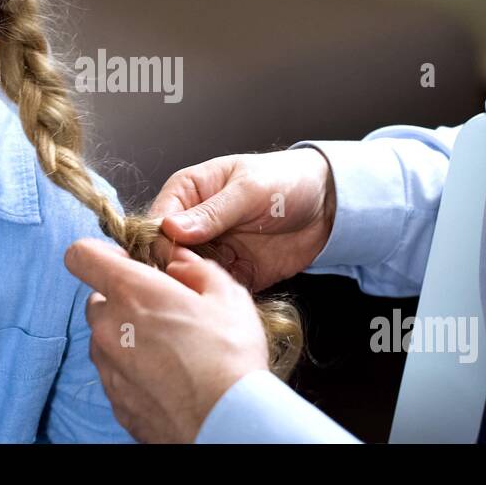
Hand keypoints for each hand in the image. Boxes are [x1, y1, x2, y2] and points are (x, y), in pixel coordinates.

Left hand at [65, 237, 268, 441]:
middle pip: (97, 301)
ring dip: (129, 337)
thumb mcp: (227, 295)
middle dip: (124, 300)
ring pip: (106, 339)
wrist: (227, 423)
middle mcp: (108, 328)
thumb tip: (178, 263)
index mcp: (130, 292)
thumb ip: (195, 268)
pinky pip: (116, 373)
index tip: (127, 262)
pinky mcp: (115, 400)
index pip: (80, 256)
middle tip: (165, 311)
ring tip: (172, 350)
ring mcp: (108, 367)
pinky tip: (169, 377)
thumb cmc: (229, 356)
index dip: (100, 254)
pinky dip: (135, 369)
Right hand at [148, 148, 336, 291]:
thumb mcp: (249, 190)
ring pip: (187, 276)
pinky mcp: (232, 273)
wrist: (328, 204)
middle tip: (190, 285)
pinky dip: (217, 298)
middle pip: (166, 254)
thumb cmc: (285, 181)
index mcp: (187, 192)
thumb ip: (212, 212)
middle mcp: (192, 224)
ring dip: (195, 288)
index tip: (171, 261)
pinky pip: (214, 291)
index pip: (157, 222)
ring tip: (209, 295)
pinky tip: (225, 303)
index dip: (158, 244)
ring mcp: (211, 250)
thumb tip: (171, 229)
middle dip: (174, 272)